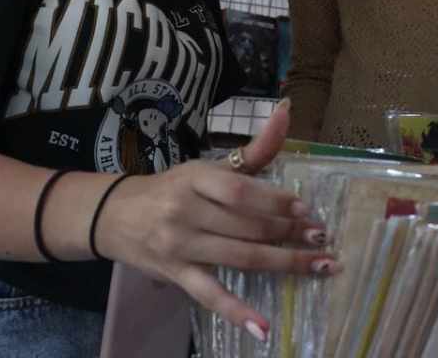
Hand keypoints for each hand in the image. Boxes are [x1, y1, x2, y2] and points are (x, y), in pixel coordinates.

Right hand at [95, 99, 339, 340]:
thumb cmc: (174, 188)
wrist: (115, 216)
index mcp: (197, 179)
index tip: (307, 210)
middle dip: (289, 233)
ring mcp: (180, 246)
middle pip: (247, 226)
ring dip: (284, 263)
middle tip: (322, 238)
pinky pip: (210, 296)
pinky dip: (237, 313)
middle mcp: (186, 211)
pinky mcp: (176, 276)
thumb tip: (287, 110)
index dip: (277, 202)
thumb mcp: (209, 166)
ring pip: (240, 258)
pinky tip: (264, 328)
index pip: (241, 192)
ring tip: (319, 266)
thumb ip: (254, 149)